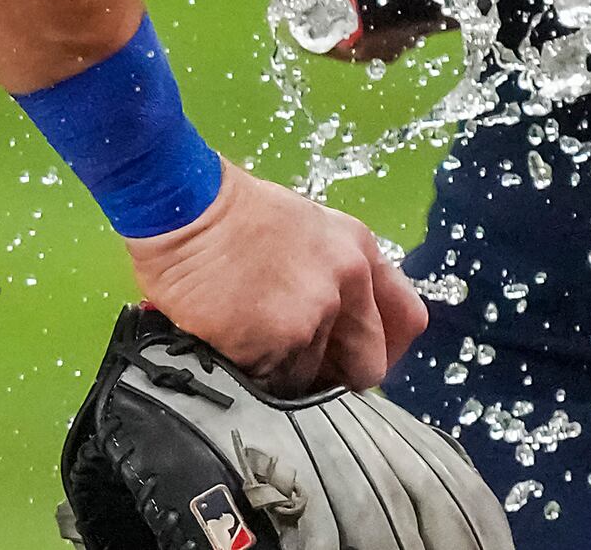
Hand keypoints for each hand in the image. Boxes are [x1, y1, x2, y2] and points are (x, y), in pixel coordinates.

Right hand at [123, 162, 426, 393]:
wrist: (183, 206)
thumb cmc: (231, 214)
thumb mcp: (306, 228)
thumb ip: (333, 273)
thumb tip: (338, 326)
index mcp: (359, 250)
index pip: (407, 321)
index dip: (384, 349)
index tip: (357, 359)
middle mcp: (348, 281)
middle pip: (369, 365)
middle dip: (335, 375)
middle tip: (296, 363)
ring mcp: (313, 313)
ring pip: (313, 379)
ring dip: (283, 373)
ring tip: (249, 340)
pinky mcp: (275, 341)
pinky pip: (272, 385)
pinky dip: (252, 376)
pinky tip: (231, 345)